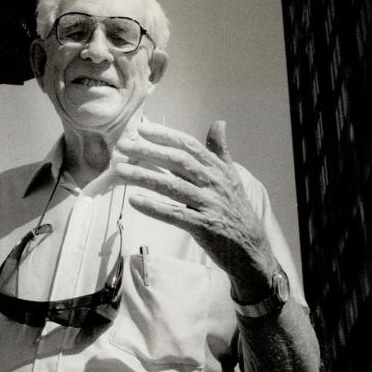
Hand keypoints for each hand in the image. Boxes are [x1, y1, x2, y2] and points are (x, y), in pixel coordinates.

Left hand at [114, 120, 276, 300]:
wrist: (252, 249)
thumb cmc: (235, 209)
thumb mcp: (231, 177)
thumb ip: (220, 151)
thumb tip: (219, 123)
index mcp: (218, 169)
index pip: (189, 146)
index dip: (165, 136)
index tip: (142, 128)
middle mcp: (214, 183)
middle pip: (177, 162)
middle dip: (148, 152)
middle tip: (123, 146)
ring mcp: (209, 205)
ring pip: (172, 187)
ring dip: (144, 176)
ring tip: (120, 170)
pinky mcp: (203, 227)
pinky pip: (175, 214)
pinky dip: (154, 207)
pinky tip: (134, 200)